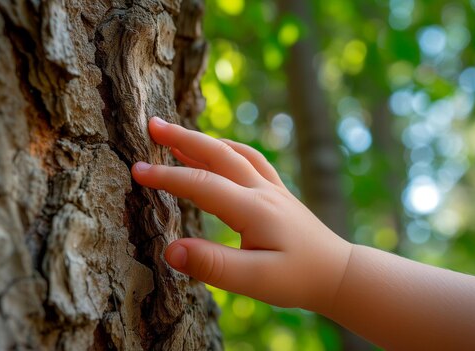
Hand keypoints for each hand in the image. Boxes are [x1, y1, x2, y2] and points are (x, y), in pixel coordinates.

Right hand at [132, 117, 351, 312]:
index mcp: (253, 208)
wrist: (338, 273)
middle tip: (152, 124)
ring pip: (234, 153)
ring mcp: (273, 189)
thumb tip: (170, 250)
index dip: (166, 176)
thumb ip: (213, 265)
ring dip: (204, 141)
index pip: (202, 184)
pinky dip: (229, 149)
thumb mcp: (255, 281)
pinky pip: (251, 159)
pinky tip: (221, 150)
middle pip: (218, 153)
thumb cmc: (298, 279)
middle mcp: (262, 191)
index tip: (136, 170)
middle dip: (182, 137)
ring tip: (177, 136)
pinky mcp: (278, 194)